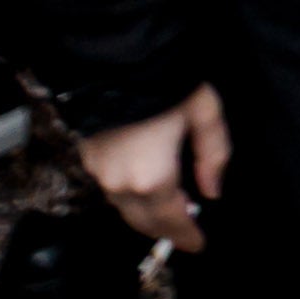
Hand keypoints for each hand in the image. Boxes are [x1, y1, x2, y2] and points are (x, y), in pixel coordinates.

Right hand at [78, 86, 226, 253]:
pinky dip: (130, 197)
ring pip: (125, 208)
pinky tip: (146, 186)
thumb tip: (212, 190)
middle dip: (166, 229)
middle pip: (144, 221)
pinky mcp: (86, 155)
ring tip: (172, 207)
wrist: (114, 52)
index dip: (186, 236)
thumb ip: (213, 153)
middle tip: (186, 231)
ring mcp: (98, 171)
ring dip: (147, 214)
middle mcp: (120, 183)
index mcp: (152, 177)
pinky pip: (111, 189)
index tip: (198, 246)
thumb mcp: (203, 109)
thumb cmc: (165, 78)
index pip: (171, 220)